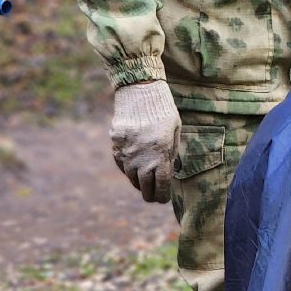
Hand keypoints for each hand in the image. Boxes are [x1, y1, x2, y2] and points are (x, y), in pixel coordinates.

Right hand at [110, 80, 179, 203]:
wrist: (140, 91)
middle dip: (150, 194)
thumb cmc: (163, 110)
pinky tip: (133, 168)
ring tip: (144, 184)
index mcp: (161, 155)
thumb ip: (171, 152)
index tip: (163, 199)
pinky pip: (121, 164)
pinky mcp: (116, 145)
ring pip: (131, 177)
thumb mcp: (175, 131)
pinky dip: (128, 169)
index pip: (161, 184)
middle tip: (153, 197)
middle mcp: (142, 158)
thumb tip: (168, 170)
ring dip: (138, 183)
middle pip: (144, 186)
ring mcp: (127, 153)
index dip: (162, 195)